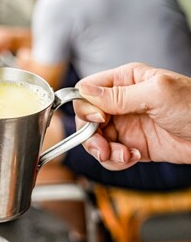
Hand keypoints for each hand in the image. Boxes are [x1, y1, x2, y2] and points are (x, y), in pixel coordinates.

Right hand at [73, 62, 190, 169]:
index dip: (86, 106)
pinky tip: (133, 158)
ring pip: (95, 139)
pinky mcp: (132, 146)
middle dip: (90, 135)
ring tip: (123, 156)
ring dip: (104, 151)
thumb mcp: (157, 94)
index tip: (99, 120)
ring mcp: (126, 125)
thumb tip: (85, 92)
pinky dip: (116, 161)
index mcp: (126, 80)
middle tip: (102, 147)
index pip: (87, 90)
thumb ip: (119, 95)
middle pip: (87, 118)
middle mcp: (122, 102)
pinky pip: (110, 155)